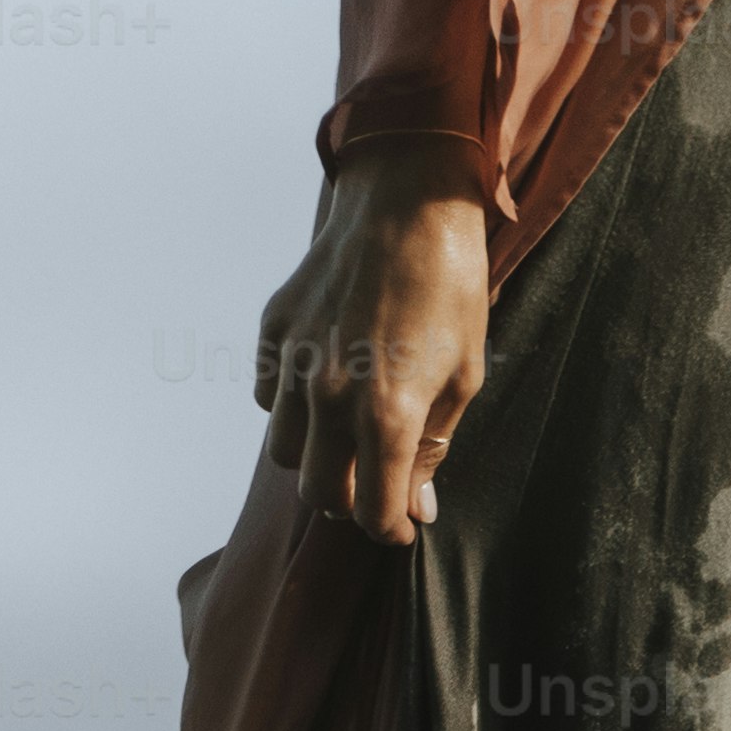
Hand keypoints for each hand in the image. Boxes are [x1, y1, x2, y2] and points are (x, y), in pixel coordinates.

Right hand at [252, 160, 490, 544]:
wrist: (410, 201)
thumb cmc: (450, 289)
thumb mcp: (464, 376)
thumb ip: (432, 447)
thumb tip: (417, 505)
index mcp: (386, 412)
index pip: (371, 510)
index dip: (390, 528)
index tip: (401, 524)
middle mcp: (330, 393)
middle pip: (319, 491)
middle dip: (350, 500)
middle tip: (376, 483)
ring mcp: (293, 359)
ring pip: (282, 450)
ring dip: (314, 456)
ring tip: (346, 435)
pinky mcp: (273, 329)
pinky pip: (266, 396)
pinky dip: (289, 406)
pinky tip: (322, 385)